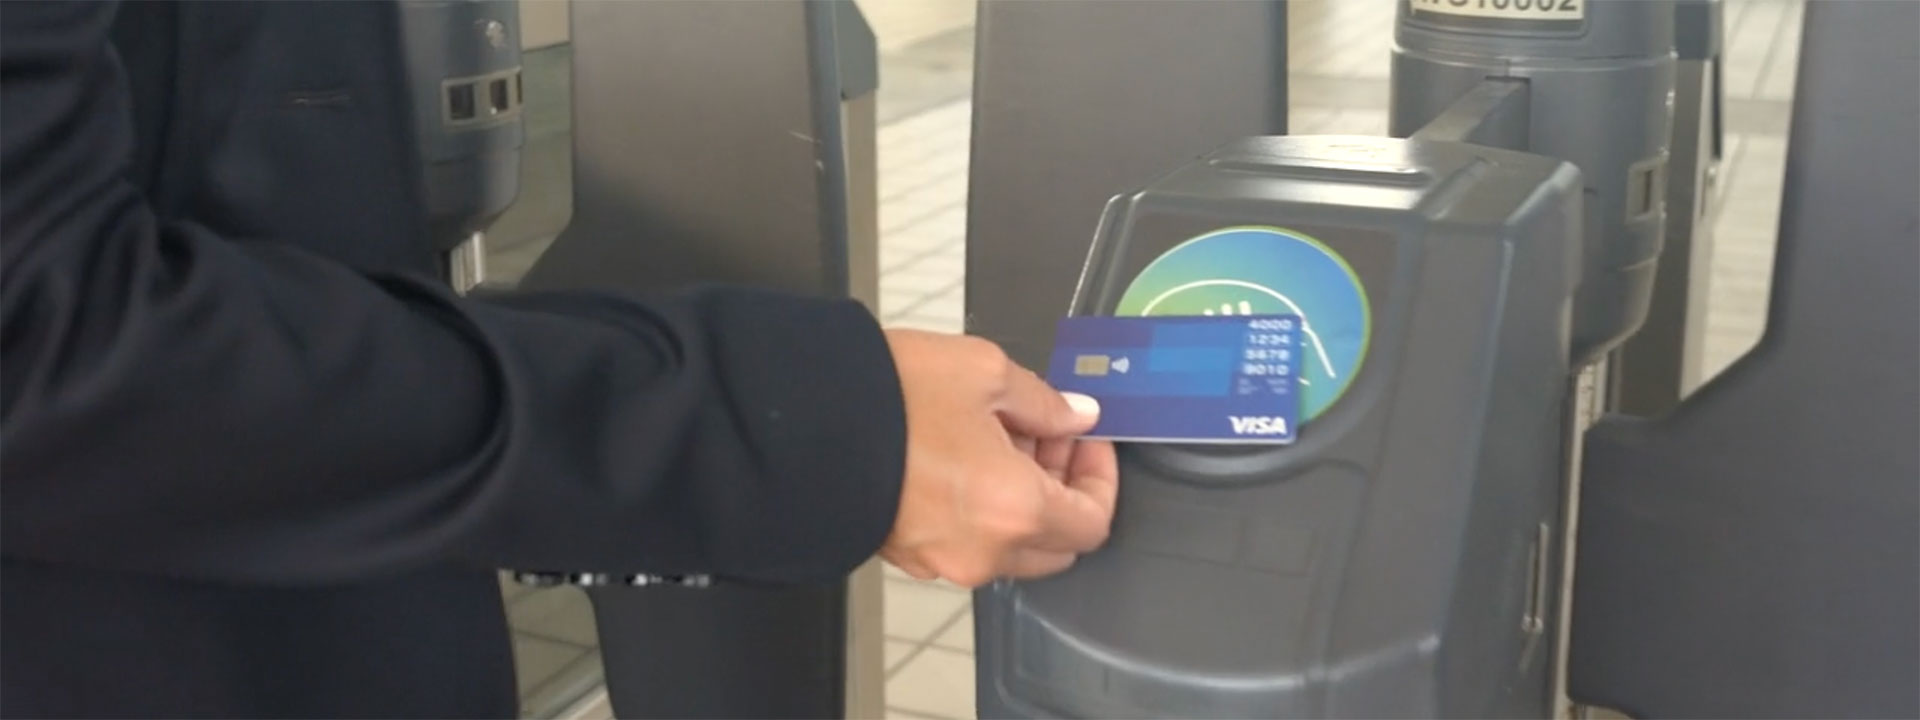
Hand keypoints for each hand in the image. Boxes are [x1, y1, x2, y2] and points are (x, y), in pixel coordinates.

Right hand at [878, 330, 1120, 587]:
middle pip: (1058, 544)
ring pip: (1012, 547)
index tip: (1088, 440)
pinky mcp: (910, 556)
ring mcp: (944, 561)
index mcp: (1015, 509)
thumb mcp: (983, 372)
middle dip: (1064, 489)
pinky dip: (983, 512)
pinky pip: (969, 545)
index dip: (1101, 477)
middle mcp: (984, 550)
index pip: (1092, 522)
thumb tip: (1076, 415)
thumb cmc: (886, 396)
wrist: (798, 419)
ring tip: (998, 438)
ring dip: (1023, 501)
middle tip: (1048, 434)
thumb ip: (1044, 401)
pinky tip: (963, 460)